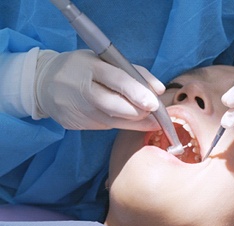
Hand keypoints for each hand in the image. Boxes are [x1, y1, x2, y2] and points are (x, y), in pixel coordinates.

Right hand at [34, 49, 164, 129]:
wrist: (43, 83)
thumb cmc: (82, 68)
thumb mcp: (104, 60)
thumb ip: (134, 72)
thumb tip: (159, 90)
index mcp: (90, 67)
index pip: (117, 80)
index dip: (137, 93)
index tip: (155, 103)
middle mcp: (82, 90)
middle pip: (115, 106)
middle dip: (139, 113)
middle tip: (155, 115)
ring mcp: (77, 110)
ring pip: (112, 122)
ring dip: (134, 122)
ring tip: (149, 121)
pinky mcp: (75, 124)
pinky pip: (105, 126)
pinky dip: (120, 123)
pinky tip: (127, 119)